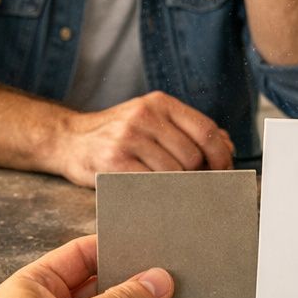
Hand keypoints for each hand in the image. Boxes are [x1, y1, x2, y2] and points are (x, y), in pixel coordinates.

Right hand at [49, 91, 234, 186]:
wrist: (69, 140)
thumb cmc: (117, 135)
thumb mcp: (151, 120)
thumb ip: (188, 130)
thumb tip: (227, 146)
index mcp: (159, 103)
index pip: (206, 130)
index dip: (221, 156)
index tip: (224, 172)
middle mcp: (144, 115)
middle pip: (193, 155)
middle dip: (198, 176)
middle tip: (193, 186)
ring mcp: (128, 137)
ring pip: (174, 173)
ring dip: (178, 187)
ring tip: (170, 190)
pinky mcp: (114, 161)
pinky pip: (151, 184)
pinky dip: (159, 193)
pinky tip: (155, 194)